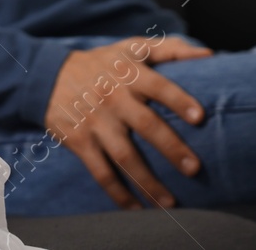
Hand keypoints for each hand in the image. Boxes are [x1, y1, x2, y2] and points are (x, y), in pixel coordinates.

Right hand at [44, 35, 212, 209]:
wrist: (46, 75)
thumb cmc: (101, 63)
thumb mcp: (131, 47)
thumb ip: (169, 49)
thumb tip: (208, 54)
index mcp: (128, 74)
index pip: (157, 86)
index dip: (178, 99)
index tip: (199, 117)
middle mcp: (113, 98)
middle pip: (145, 125)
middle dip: (170, 147)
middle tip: (194, 168)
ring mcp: (95, 122)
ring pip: (125, 156)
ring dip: (148, 182)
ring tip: (170, 202)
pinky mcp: (80, 142)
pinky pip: (101, 172)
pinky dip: (119, 193)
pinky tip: (137, 208)